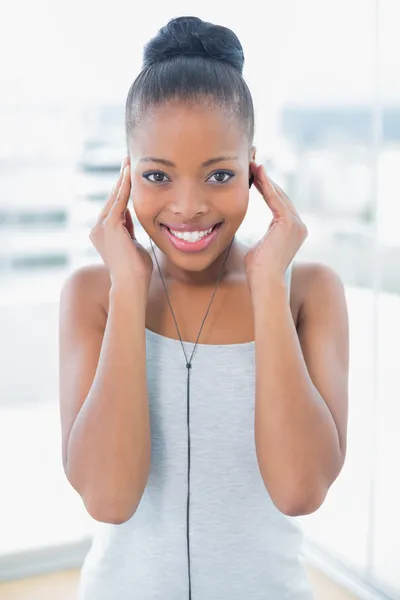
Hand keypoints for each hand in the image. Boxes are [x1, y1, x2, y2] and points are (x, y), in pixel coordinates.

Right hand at [89, 157, 152, 290]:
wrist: (131, 284)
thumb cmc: (136, 271)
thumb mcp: (132, 245)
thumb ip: (129, 231)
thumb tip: (130, 218)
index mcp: (103, 235)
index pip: (114, 208)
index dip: (121, 192)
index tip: (128, 177)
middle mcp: (98, 229)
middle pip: (112, 199)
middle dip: (120, 180)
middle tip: (127, 161)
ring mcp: (101, 228)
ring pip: (114, 198)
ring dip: (122, 179)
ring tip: (128, 162)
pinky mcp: (109, 226)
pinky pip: (118, 202)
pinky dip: (124, 187)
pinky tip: (129, 174)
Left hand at [245, 162, 306, 287]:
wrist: (265, 282)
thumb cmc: (259, 272)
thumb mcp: (260, 249)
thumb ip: (262, 240)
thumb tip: (258, 240)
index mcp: (293, 231)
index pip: (278, 204)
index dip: (266, 188)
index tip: (254, 176)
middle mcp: (299, 225)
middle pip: (281, 196)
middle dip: (266, 179)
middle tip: (252, 164)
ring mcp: (296, 224)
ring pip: (278, 195)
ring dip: (265, 178)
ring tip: (253, 164)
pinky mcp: (289, 223)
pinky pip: (275, 199)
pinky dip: (266, 185)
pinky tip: (257, 174)